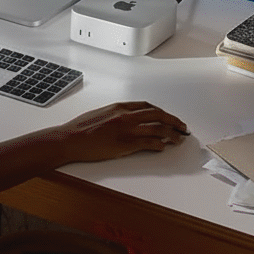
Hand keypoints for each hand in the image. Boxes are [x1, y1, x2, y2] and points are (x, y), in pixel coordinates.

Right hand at [58, 101, 187, 162]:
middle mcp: (126, 116)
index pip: (147, 106)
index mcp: (119, 107)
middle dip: (173, 120)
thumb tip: (127, 120)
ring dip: (172, 134)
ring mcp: (127, 130)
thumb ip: (115, 115)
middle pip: (158, 115)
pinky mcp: (126, 144)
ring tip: (179, 139)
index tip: (168, 117)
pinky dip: (160, 144)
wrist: (70, 139)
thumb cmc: (80, 129)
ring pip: (158, 129)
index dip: (161, 112)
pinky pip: (149, 143)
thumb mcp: (100, 114)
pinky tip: (164, 146)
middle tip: (182, 126)